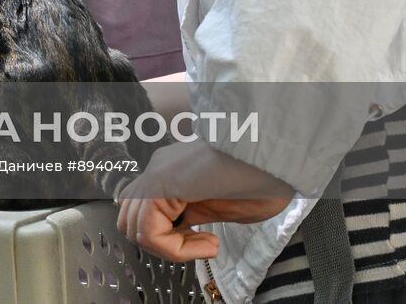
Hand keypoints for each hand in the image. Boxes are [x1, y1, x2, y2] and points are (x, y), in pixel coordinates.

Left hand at [116, 140, 294, 261]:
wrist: (275, 155)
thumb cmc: (262, 177)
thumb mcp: (221, 204)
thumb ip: (194, 214)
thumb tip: (178, 230)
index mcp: (173, 174)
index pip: (144, 212)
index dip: (170, 238)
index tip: (208, 241)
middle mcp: (159, 171)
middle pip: (130, 220)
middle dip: (164, 244)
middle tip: (203, 244)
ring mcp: (157, 173)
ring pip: (133, 227)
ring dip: (171, 249)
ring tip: (208, 243)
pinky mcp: (160, 182)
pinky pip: (148, 231)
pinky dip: (175, 250)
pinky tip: (209, 242)